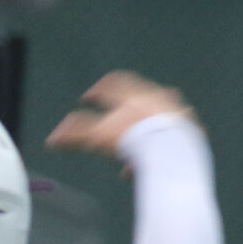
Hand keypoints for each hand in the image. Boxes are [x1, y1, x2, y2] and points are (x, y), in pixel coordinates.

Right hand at [46, 71, 194, 157]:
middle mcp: (156, 97)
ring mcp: (175, 111)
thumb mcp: (97, 136)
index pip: (112, 82)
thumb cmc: (134, 140)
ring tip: (139, 147)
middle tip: (115, 124)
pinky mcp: (191, 128)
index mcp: (132, 94)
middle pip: (138, 95)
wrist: (172, 149)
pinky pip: (176, 135)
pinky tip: (159, 161)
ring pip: (161, 114)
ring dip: (148, 127)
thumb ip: (74, 136)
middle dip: (125, 109)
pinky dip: (165, 144)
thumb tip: (52, 139)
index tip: (88, 98)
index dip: (97, 90)